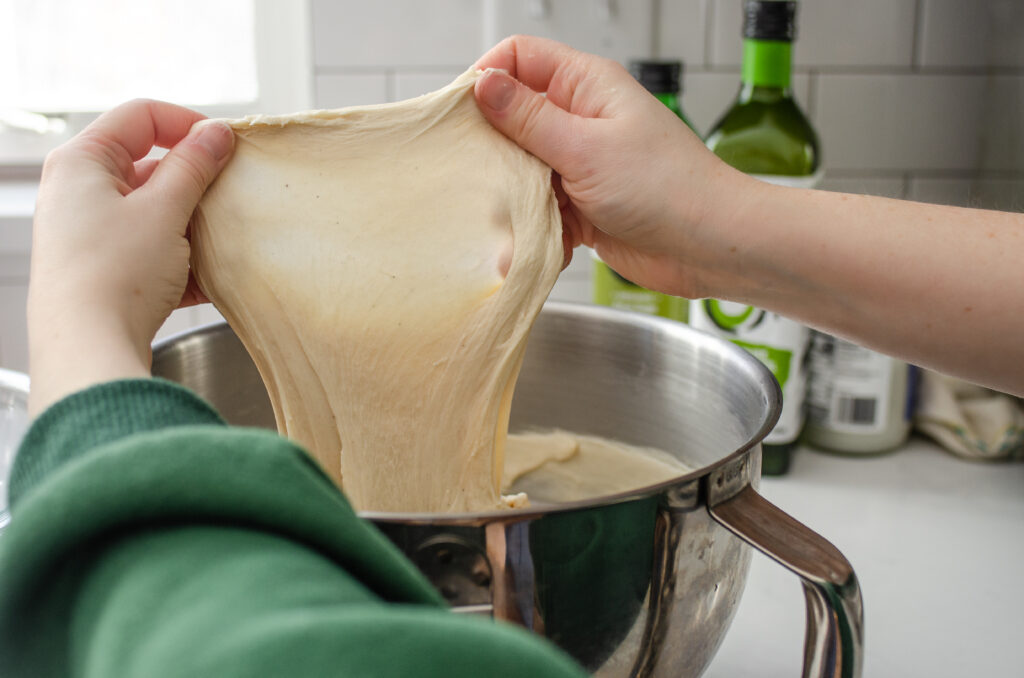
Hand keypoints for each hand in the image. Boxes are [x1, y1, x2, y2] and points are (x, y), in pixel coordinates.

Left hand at [28, 99, 233, 414]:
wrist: (88, 347)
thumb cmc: (113, 274)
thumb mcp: (164, 210)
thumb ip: (193, 166)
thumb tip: (214, 133)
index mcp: (83, 162)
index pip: (141, 117)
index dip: (188, 124)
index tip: (225, 145)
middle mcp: (78, 192)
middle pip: (149, 166)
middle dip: (194, 182)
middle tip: (228, 195)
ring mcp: (89, 232)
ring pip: (154, 211)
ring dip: (191, 224)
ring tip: (218, 241)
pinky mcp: (104, 269)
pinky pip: (151, 249)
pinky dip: (181, 258)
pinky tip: (206, 278)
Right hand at [473, 35, 747, 296]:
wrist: (710, 247)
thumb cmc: (666, 188)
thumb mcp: (585, 147)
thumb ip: (529, 119)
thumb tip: (482, 84)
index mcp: (586, 87)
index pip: (520, 59)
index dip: (486, 79)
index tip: (461, 115)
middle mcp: (581, 120)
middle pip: (513, 119)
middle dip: (494, 149)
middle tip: (478, 175)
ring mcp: (582, 164)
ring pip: (524, 170)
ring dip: (515, 198)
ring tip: (512, 219)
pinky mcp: (583, 206)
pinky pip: (543, 211)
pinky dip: (537, 230)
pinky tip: (537, 246)